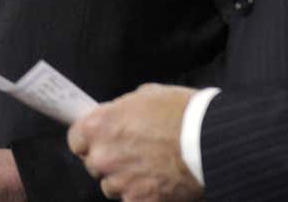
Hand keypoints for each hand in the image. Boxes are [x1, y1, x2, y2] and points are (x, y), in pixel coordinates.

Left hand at [67, 84, 201, 201]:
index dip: (89, 139)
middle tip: (133, 153)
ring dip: (125, 180)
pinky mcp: (139, 201)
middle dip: (110, 160)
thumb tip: (117, 117)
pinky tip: (160, 183)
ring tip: (150, 169)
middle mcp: (103, 156)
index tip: (100, 140)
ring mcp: (120, 182)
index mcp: (99, 126)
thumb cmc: (181, 112)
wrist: (210, 139)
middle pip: (94, 164)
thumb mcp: (146, 95)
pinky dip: (143, 195)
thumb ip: (122, 111)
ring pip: (111, 186)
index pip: (76, 139)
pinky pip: (132, 200)